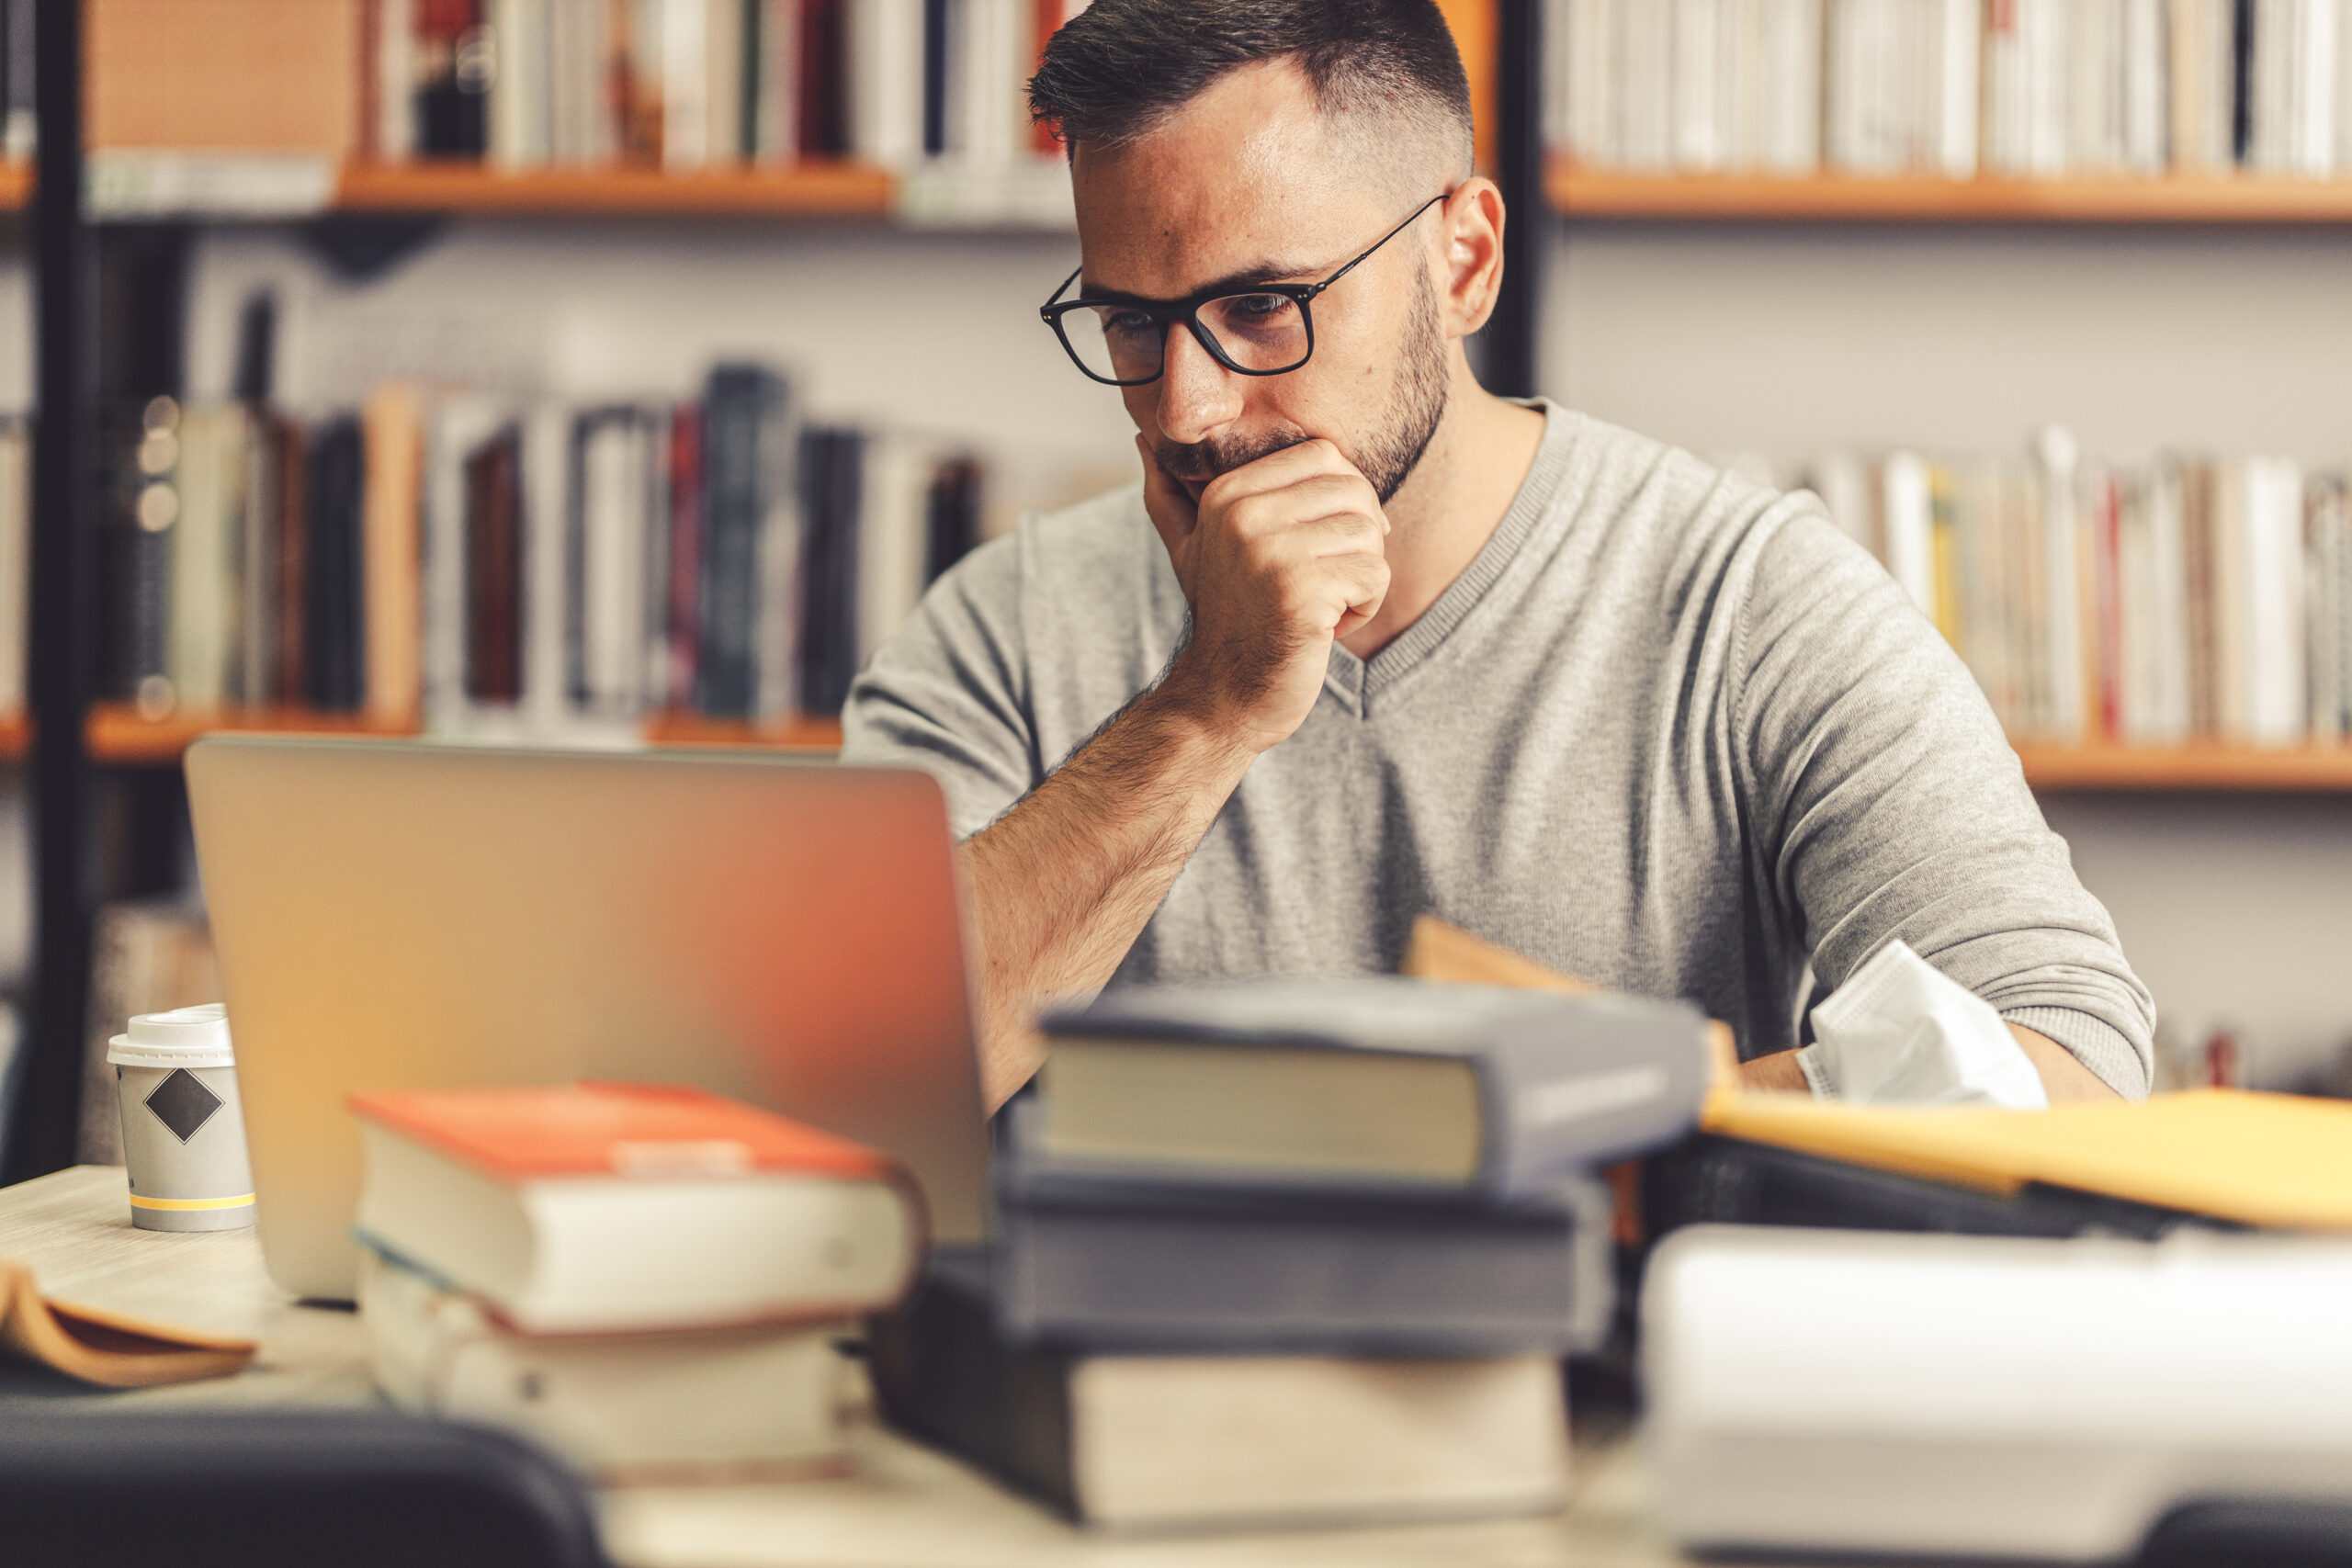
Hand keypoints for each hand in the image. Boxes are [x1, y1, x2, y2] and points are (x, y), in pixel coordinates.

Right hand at [1137, 435, 1390, 753]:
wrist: (1224, 697)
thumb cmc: (1223, 618)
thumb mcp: (1189, 549)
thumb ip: (1170, 495)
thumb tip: (1143, 439)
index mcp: (1227, 493)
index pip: (1325, 455)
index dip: (1342, 498)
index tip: (1322, 544)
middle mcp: (1244, 514)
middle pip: (1354, 490)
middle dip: (1358, 540)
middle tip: (1327, 581)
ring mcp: (1271, 552)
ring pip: (1370, 534)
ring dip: (1361, 578)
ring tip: (1322, 606)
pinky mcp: (1301, 591)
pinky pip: (1375, 576)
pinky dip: (1364, 609)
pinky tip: (1326, 629)